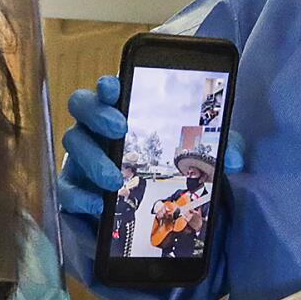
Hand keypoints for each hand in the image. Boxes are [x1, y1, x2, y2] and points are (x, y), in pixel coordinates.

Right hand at [57, 74, 244, 218]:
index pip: (108, 88)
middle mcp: (98, 129)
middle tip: (118, 129)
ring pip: (72, 143)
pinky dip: (78, 196)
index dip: (107, 84)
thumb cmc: (171, 172)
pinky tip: (97, 205)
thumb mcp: (200, 157)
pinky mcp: (76, 188)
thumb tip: (234, 158)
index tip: (114, 86)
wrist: (154, 215)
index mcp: (125, 112)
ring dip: (93, 159)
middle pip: (81, 105)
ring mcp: (83, 157)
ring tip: (116, 179)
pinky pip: (66, 187)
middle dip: (97, 113)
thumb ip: (217, 149)